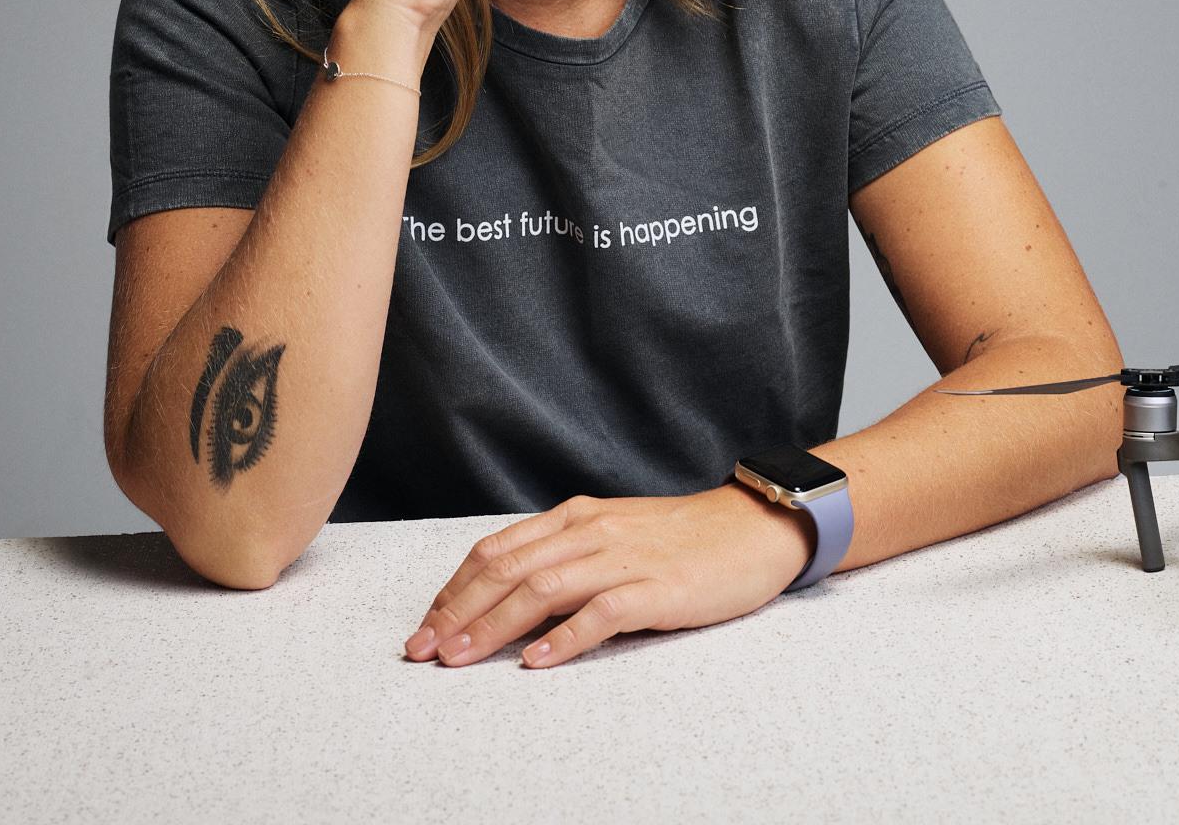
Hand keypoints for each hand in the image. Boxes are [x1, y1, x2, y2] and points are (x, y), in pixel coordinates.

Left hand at [402, 485, 814, 668]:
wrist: (755, 526)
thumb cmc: (685, 538)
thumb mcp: (615, 533)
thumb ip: (567, 554)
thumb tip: (509, 592)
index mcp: (578, 517)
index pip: (498, 550)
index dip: (455, 589)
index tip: (425, 625)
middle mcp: (592, 532)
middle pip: (508, 569)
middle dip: (458, 611)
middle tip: (423, 650)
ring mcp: (625, 559)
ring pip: (542, 588)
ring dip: (493, 626)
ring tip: (460, 659)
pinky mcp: (657, 588)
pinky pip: (602, 613)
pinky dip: (565, 638)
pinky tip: (537, 661)